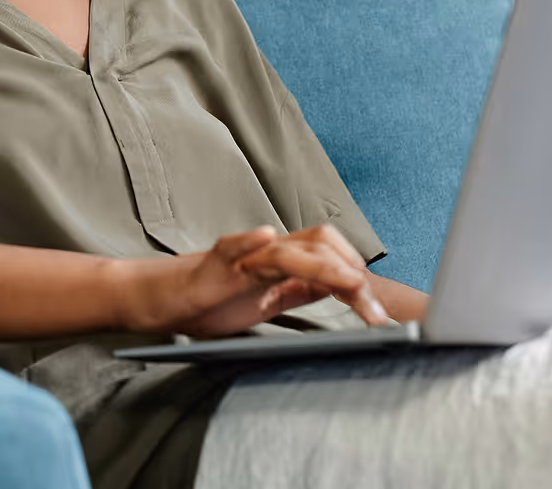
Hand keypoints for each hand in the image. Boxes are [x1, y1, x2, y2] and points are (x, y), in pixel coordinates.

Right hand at [122, 224, 392, 338]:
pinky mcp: (215, 264)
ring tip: (351, 284)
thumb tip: (342, 290)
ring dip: (325, 265)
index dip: (361, 279)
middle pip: (322, 244)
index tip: (382, 314)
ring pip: (289, 249)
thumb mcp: (270, 300)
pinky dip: (249, 240)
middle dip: (353, 274)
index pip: (333, 257)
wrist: (168, 298)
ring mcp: (243, 256)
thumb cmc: (216, 298)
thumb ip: (303, 289)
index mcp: (285, 262)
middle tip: (375, 313)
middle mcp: (269, 252)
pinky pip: (233, 246)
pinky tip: (263, 237)